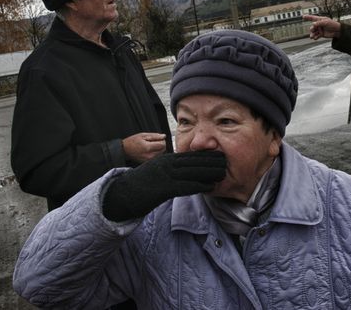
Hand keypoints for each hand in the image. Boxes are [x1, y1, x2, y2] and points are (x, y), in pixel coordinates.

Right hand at [102, 151, 226, 220]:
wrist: (123, 195)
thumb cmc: (141, 185)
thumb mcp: (157, 171)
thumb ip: (171, 169)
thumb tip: (186, 171)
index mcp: (166, 159)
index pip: (190, 155)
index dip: (206, 155)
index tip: (219, 155)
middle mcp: (166, 164)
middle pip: (194, 161)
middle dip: (211, 161)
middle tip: (226, 162)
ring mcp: (165, 176)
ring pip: (193, 172)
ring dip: (210, 173)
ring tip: (223, 174)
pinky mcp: (163, 189)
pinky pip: (186, 186)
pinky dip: (200, 185)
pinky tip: (210, 187)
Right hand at [122, 132, 167, 162]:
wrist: (124, 150)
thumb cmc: (132, 141)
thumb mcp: (143, 135)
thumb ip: (154, 136)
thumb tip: (164, 136)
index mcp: (148, 148)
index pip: (163, 144)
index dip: (162, 140)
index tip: (157, 138)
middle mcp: (149, 156)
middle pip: (163, 149)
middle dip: (160, 144)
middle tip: (153, 141)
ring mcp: (149, 160)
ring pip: (161, 153)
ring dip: (158, 149)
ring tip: (150, 145)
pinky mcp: (148, 162)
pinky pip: (156, 157)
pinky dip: (155, 153)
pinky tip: (149, 150)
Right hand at [302, 14, 340, 39]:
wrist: (338, 31)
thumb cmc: (333, 24)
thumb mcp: (326, 22)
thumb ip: (319, 23)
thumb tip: (313, 24)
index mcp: (320, 20)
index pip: (313, 18)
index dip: (308, 17)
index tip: (303, 16)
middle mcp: (319, 25)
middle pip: (313, 27)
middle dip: (312, 28)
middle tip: (312, 30)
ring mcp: (320, 29)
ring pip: (314, 32)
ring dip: (312, 34)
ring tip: (312, 37)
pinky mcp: (321, 34)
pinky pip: (316, 36)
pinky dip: (315, 37)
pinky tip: (315, 38)